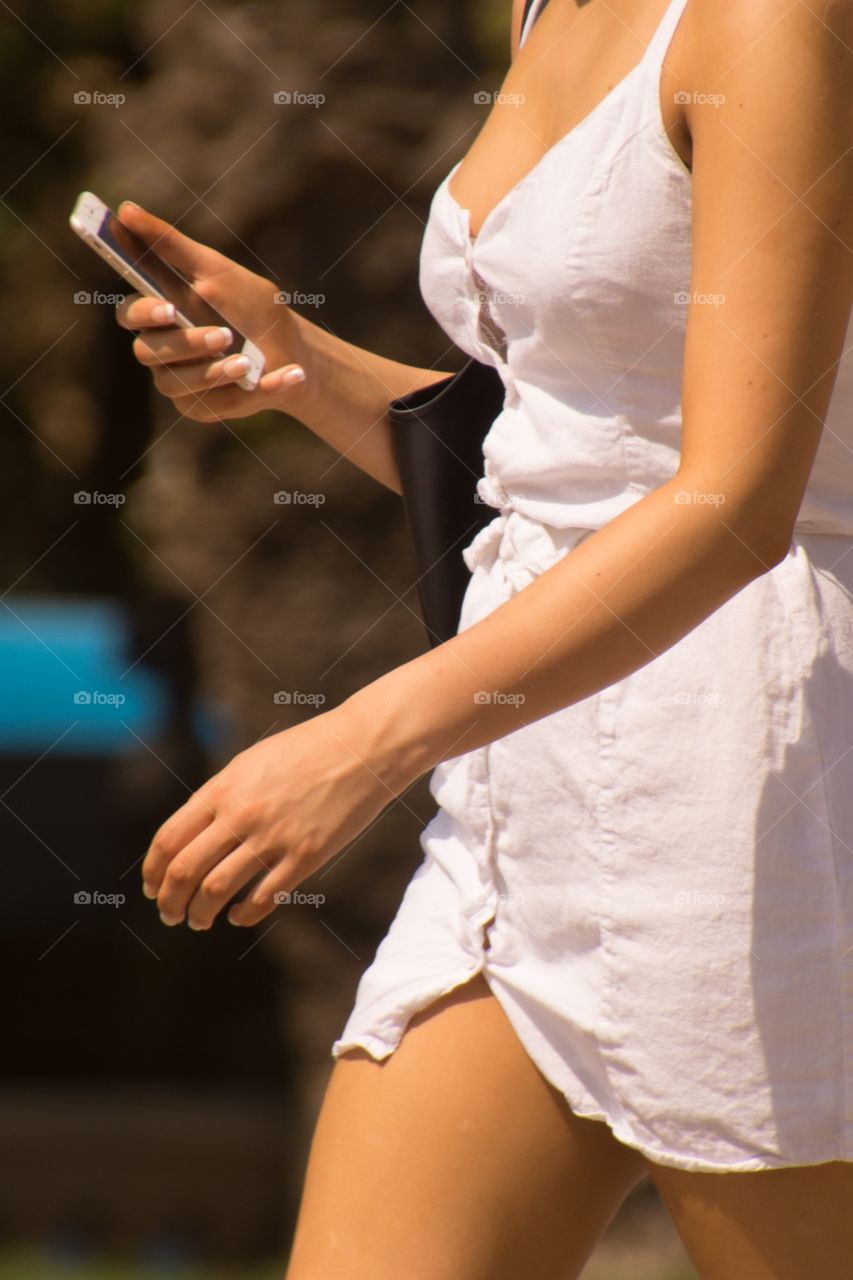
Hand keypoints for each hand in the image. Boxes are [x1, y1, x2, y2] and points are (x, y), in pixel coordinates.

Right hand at [114, 201, 312, 422]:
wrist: (296, 351)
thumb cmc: (252, 307)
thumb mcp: (217, 271)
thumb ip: (171, 245)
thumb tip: (124, 209)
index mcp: (160, 315)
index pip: (130, 315)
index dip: (143, 312)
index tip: (169, 307)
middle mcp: (162, 352)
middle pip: (149, 352)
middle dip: (186, 343)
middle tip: (224, 335)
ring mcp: (180, 384)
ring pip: (176, 384)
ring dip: (214, 372)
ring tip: (247, 362)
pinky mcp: (204, 409)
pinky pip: (216, 406)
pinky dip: (252, 391)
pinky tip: (282, 376)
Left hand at [140, 702, 404, 929]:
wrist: (361, 748)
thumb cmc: (305, 752)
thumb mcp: (250, 763)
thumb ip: (219, 797)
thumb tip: (189, 837)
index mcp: (223, 788)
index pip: (169, 841)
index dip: (154, 872)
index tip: (152, 889)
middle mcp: (242, 814)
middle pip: (185, 871)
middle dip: (170, 901)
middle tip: (170, 915)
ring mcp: (274, 837)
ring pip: (218, 890)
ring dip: (201, 913)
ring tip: (200, 920)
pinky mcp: (305, 856)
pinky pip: (264, 898)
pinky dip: (244, 915)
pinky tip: (239, 916)